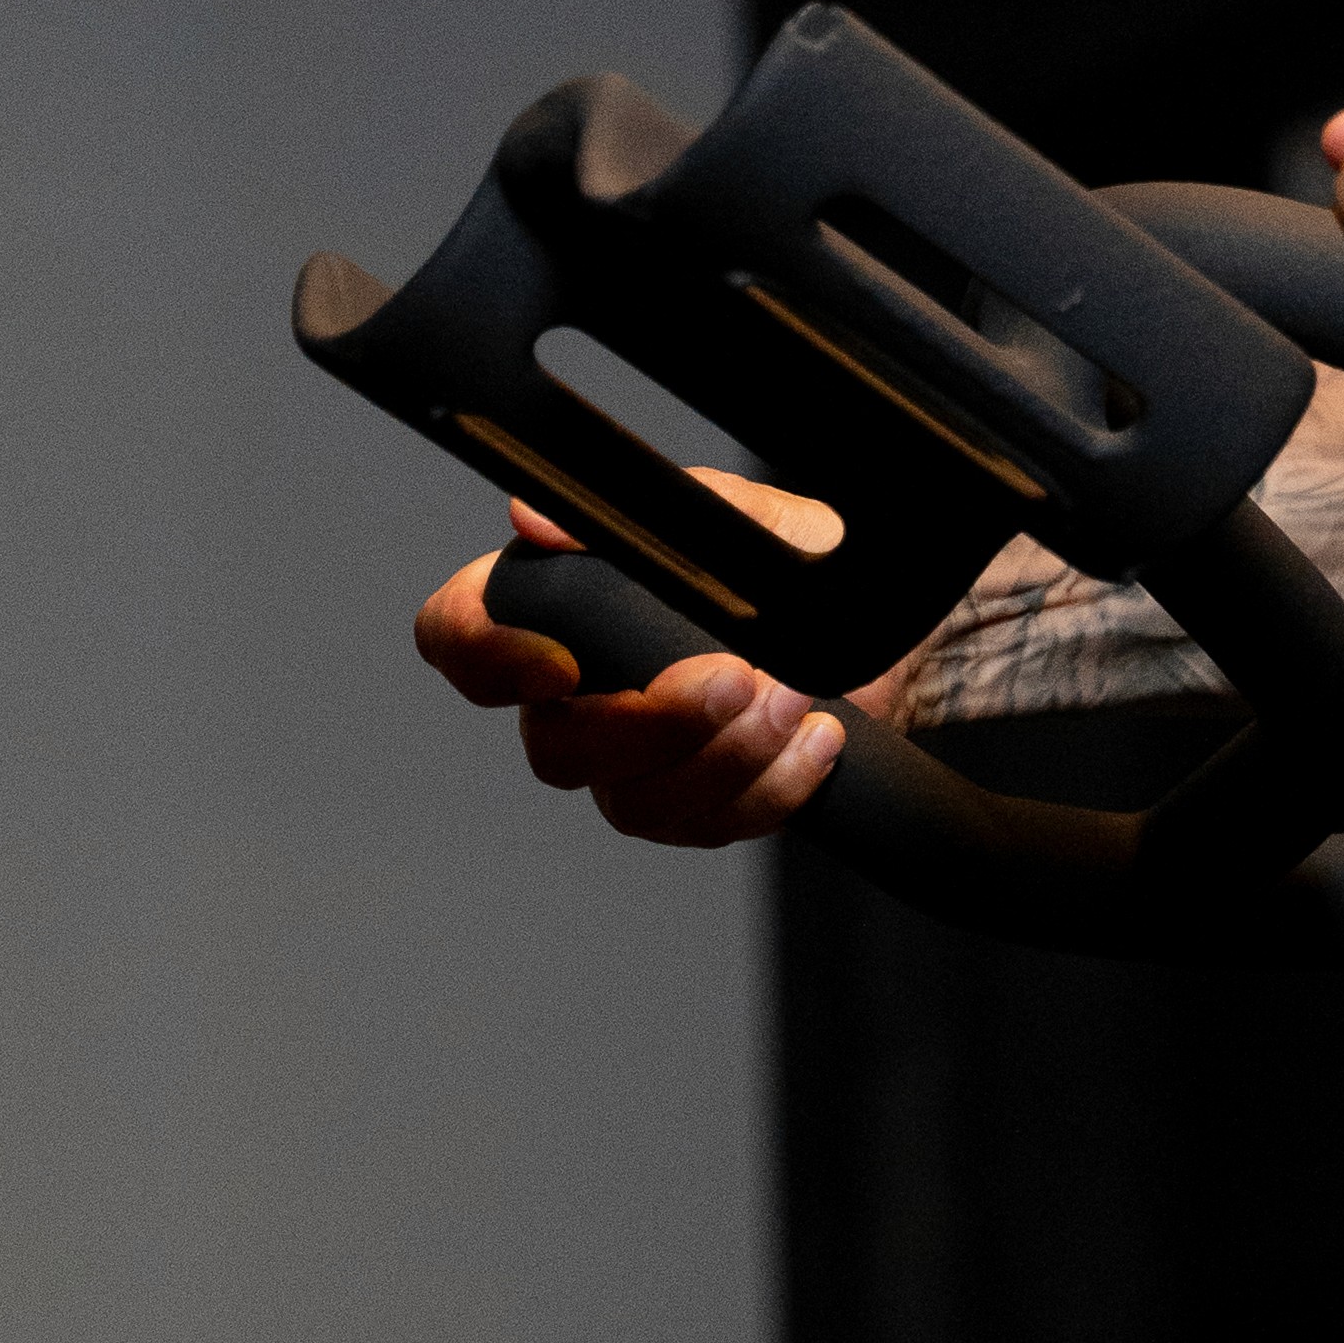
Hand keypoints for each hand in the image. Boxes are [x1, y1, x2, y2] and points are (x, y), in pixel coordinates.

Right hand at [414, 481, 871, 847]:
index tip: (561, 663)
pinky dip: (772, 786)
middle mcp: (576, 699)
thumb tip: (533, 515)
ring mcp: (632, 766)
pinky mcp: (695, 811)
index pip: (460, 637)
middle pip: (556, 747)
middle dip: (653, 721)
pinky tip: (817, 737)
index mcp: (560, 610)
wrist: (883, 633)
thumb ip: (638, 516)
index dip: (482, 656)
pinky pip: (706, 828)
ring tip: (796, 698)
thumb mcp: (730, 514)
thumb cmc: (791, 562)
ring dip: (727, 756)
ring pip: (635, 802)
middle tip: (738, 675)